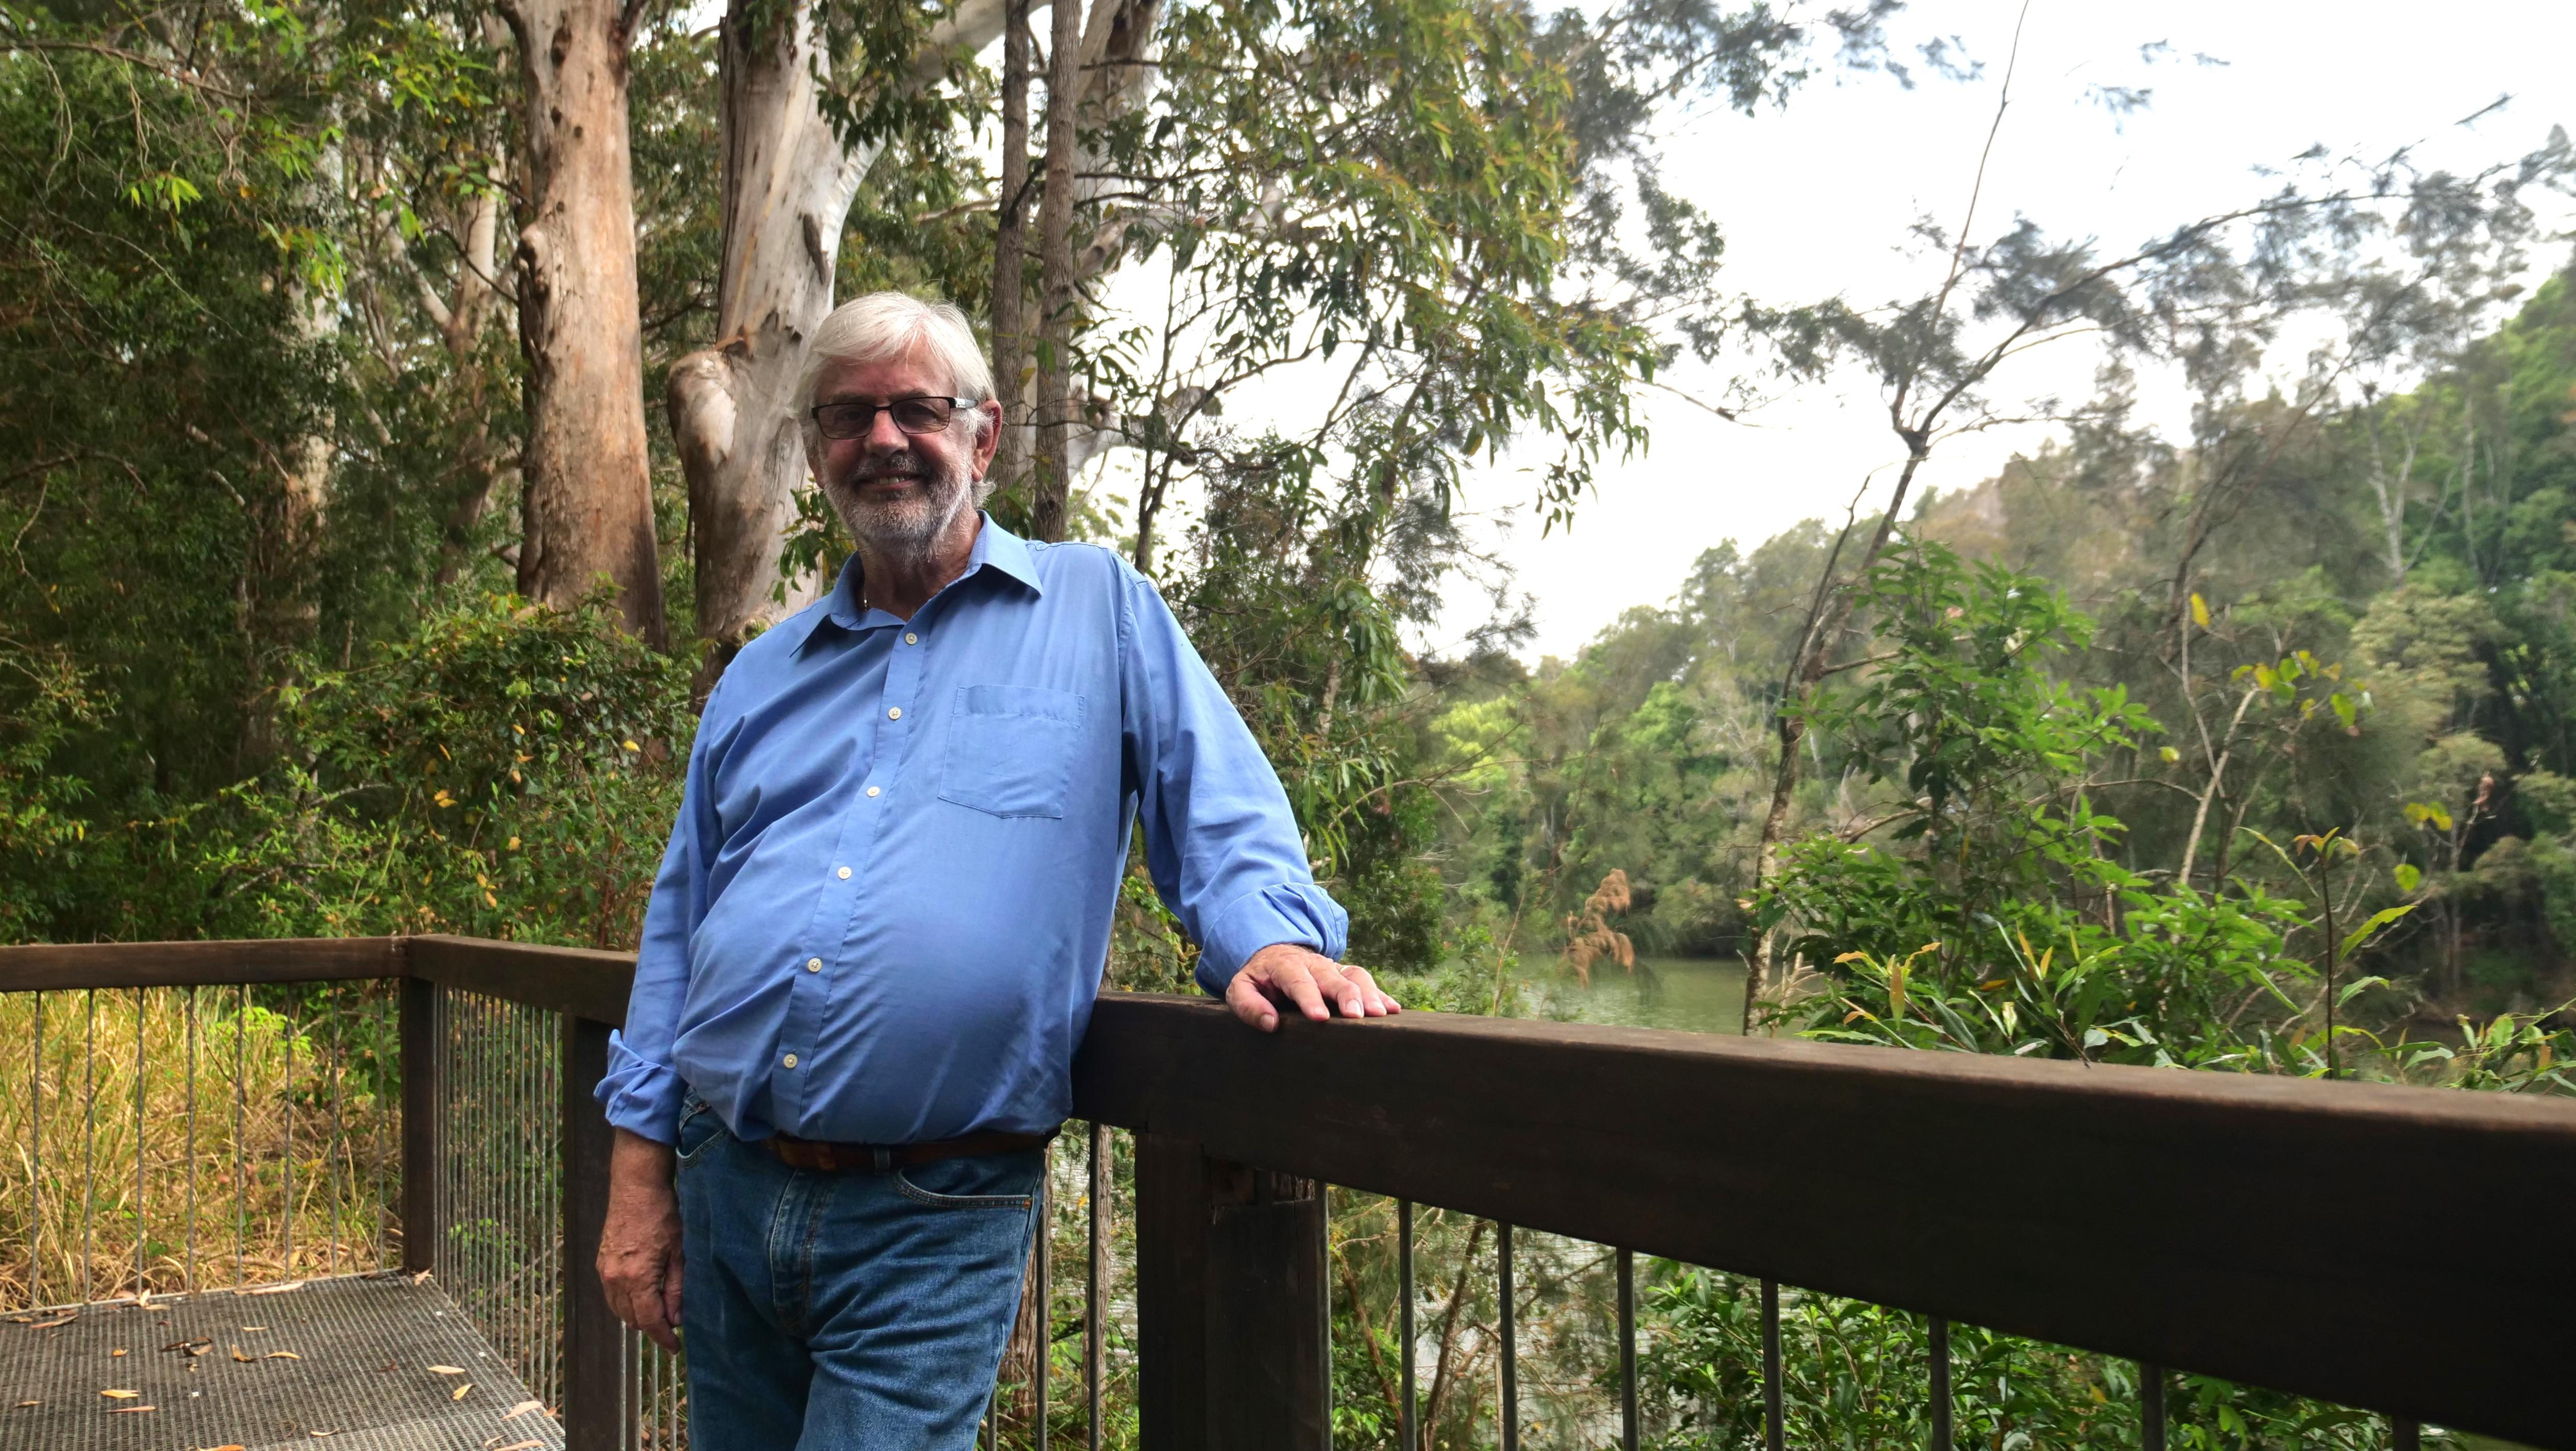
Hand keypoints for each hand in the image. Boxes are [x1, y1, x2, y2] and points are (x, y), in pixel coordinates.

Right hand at [597, 1129, 684, 1351]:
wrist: (636, 1187)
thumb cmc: (662, 1215)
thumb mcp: (679, 1252)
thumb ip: (676, 1288)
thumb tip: (677, 1319)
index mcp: (637, 1278)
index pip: (650, 1321)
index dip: (663, 1338)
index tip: (675, 1348)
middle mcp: (615, 1279)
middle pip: (632, 1319)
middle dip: (652, 1328)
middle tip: (672, 1328)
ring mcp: (604, 1270)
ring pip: (619, 1309)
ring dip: (638, 1316)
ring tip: (660, 1314)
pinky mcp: (601, 1262)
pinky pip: (611, 1294)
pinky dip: (626, 1302)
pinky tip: (642, 1297)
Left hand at [1226, 943, 1400, 1031]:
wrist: (1273, 956)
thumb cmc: (1258, 980)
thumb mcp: (1240, 989)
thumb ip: (1249, 1005)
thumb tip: (1270, 1023)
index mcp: (1285, 966)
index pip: (1298, 981)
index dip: (1309, 998)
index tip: (1319, 1018)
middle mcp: (1313, 964)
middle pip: (1332, 977)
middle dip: (1346, 995)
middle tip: (1356, 1015)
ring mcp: (1332, 968)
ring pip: (1355, 975)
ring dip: (1369, 994)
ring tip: (1381, 1014)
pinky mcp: (1345, 975)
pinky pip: (1366, 981)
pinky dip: (1380, 994)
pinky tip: (1393, 1009)